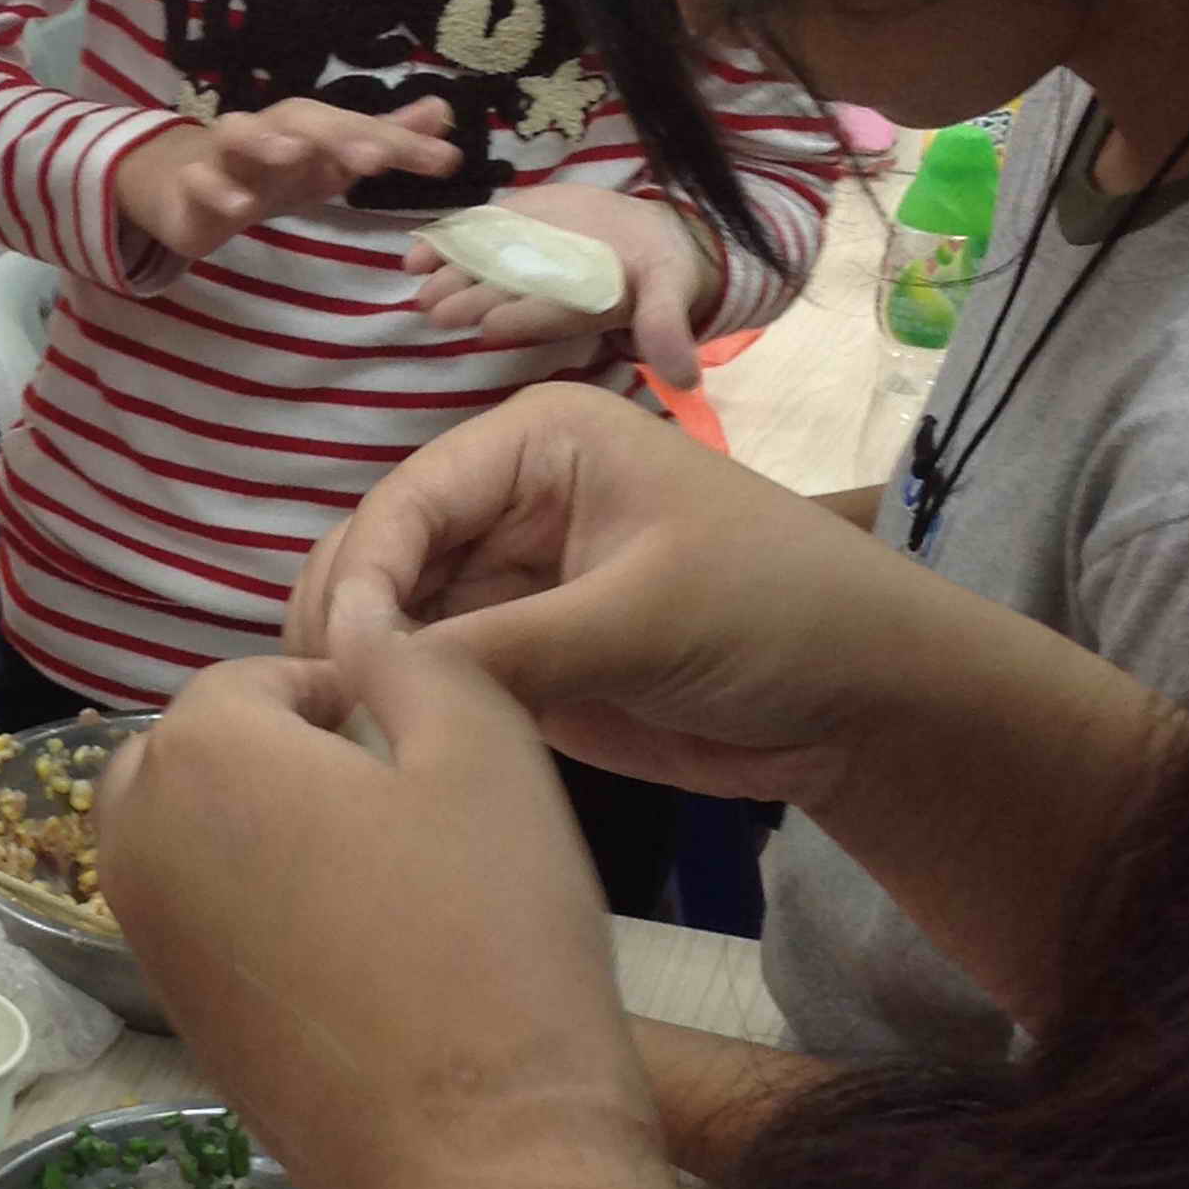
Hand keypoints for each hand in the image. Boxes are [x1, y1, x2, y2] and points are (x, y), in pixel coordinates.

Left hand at [95, 645, 681, 1188]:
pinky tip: (348, 946)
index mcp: (198, 752)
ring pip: (185, 834)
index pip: (257, 679)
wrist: (476, 1152)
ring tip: (374, 870)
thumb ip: (408, 658)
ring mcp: (144, 936)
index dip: (347, 696)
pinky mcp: (173, 1015)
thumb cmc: (490, 935)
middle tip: (394, 806)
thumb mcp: (485, 749)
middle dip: (278, 756)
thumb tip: (357, 619)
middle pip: (196, 752)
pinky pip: (196, 917)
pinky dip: (250, 906)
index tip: (423, 749)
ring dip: (256, 827)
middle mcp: (137, 837)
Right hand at [112, 95, 460, 262]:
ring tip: (295, 157)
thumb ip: (386, 138)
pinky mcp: (191, 185)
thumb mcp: (330, 157)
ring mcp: (226, 156)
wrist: (186, 185)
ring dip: (266, 143)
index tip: (443, 162)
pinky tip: (238, 209)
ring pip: (240, 136)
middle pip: (301, 120)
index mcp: (306, 127)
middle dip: (338, 135)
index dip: (400, 142)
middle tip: (376, 157)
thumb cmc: (270, 170)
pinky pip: (200, 182)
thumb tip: (443, 111)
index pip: (357, 126)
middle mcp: (269, 132)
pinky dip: (216, 190)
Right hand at [286, 382, 933, 809]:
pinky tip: (378, 746)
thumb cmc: (774, 615)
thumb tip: (375, 670)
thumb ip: (508, 643)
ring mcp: (504, 581)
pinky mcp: (512, 655)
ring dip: (360, 668)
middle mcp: (504, 501)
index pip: (406, 500)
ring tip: (346, 733)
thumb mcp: (643, 618)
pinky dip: (396, 704)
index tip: (344, 661)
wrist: (859, 701)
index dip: (363, 578)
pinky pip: (427, 673)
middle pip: (378, 555)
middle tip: (328, 707)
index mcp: (535, 443)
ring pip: (388, 618)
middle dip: (345, 622)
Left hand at [407, 184, 717, 390]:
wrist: (641, 238)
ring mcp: (514, 263)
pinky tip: (415, 253)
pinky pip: (467, 238)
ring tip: (420, 279)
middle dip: (468, 302)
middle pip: (500, 299)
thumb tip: (686, 374)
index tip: (492, 324)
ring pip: (475, 272)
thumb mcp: (669, 291)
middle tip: (438, 309)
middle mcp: (537, 293)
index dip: (519, 319)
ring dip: (445, 277)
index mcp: (574, 310)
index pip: (545, 318)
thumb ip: (665, 324)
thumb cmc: (656, 272)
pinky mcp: (503, 232)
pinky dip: (442, 242)